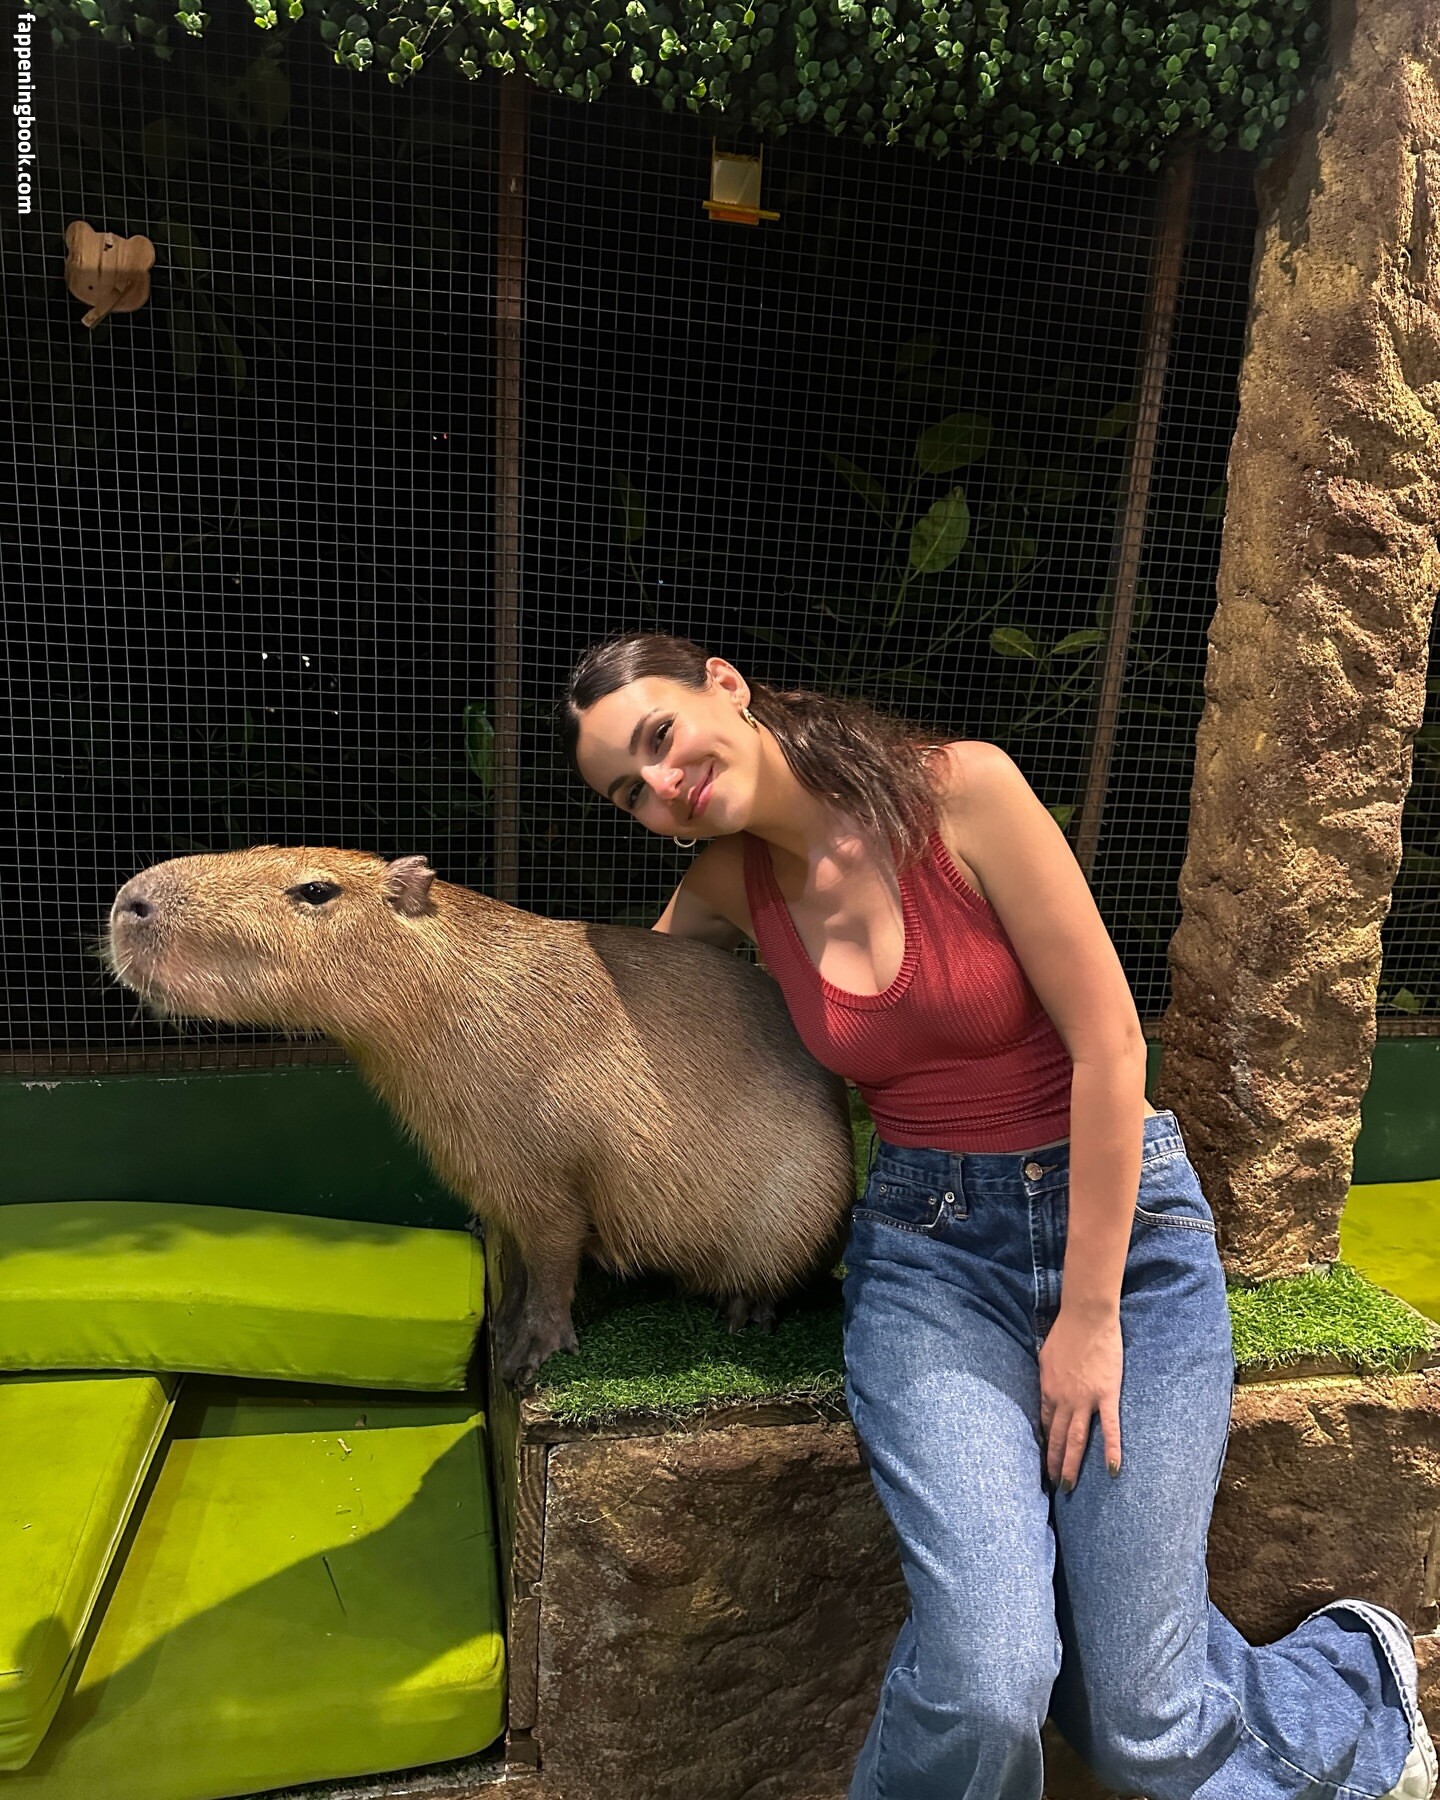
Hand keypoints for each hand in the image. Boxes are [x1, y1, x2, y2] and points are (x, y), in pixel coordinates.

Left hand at [1038, 1304, 1123, 1491]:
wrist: (1086, 1317)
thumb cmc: (1065, 1332)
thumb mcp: (1045, 1357)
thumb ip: (1046, 1378)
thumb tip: (1045, 1391)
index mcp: (1048, 1390)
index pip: (1043, 1424)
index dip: (1042, 1445)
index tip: (1041, 1462)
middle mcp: (1063, 1400)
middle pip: (1056, 1437)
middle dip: (1053, 1462)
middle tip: (1052, 1485)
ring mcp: (1084, 1400)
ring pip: (1076, 1439)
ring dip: (1071, 1464)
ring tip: (1068, 1486)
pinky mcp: (1106, 1396)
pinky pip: (1110, 1428)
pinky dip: (1111, 1450)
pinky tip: (1113, 1470)